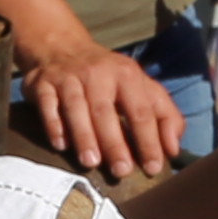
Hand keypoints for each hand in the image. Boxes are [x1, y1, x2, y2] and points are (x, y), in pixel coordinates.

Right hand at [13, 35, 184, 180]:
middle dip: (115, 142)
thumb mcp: (141, 87)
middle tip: (121, 170)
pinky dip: (54, 124)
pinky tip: (60, 145)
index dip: (148, 140)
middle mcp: (97, 74)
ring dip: (83, 136)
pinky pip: (47, 105)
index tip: (153, 167)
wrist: (61, 47)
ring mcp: (68, 78)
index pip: (141, 111)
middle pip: (106, 111)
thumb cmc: (108, 77)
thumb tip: (174, 149)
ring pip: (76, 108)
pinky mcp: (43, 84)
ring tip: (91, 162)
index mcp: (127, 75)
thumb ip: (164, 116)